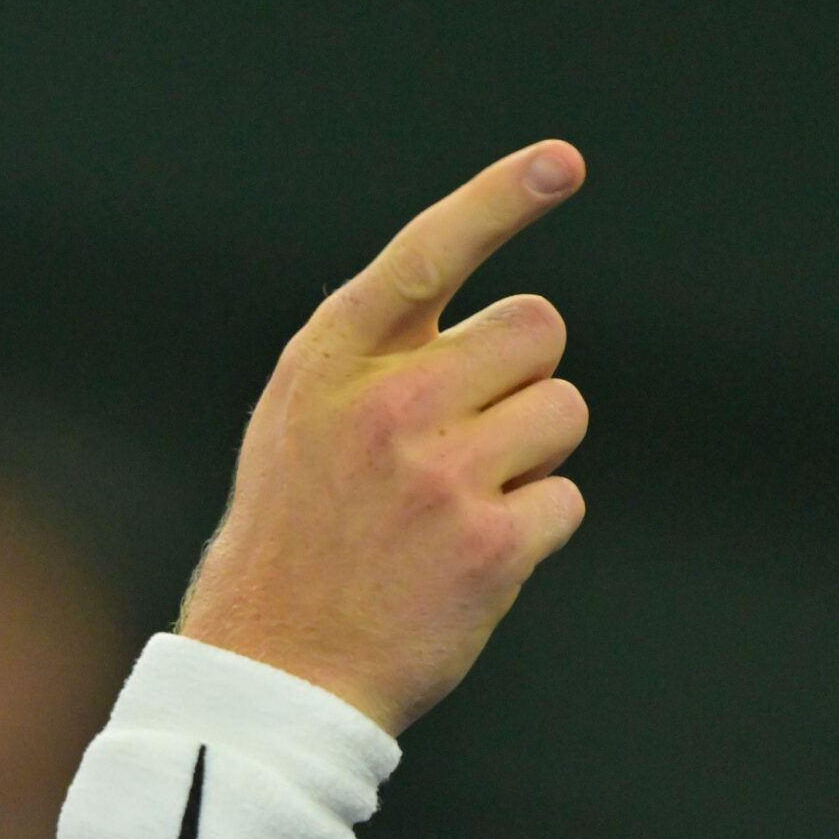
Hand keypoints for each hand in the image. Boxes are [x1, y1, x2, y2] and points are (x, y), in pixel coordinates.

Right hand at [177, 141, 590, 734]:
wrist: (272, 677)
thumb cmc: (295, 545)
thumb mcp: (298, 429)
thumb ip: (379, 363)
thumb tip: (513, 325)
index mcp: (329, 364)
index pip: (428, 252)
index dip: (501, 197)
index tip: (561, 161)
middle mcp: (384, 404)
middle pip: (536, 327)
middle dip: (524, 374)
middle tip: (472, 437)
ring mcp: (439, 474)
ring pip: (563, 411)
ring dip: (534, 456)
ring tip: (459, 508)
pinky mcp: (490, 545)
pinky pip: (566, 501)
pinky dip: (533, 532)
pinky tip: (467, 565)